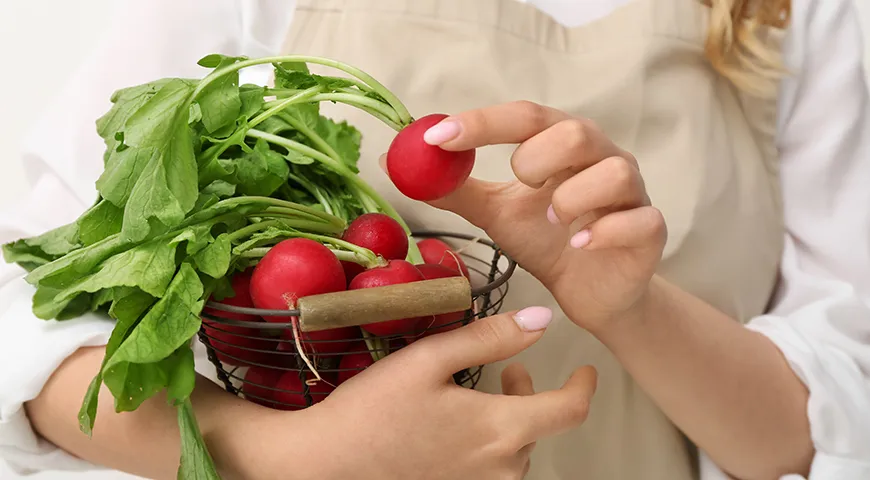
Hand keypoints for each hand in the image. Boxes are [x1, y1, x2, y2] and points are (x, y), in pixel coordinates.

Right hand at [228, 308, 595, 479]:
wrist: (325, 464)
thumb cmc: (373, 409)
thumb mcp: (430, 359)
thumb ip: (489, 338)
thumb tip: (542, 319)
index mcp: (500, 429)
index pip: (569, 411)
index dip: (584, 386)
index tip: (585, 369)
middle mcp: (500, 467)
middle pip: (539, 429)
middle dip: (530, 396)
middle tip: (509, 371)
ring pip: (515, 451)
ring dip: (509, 420)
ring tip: (478, 397)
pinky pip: (491, 470)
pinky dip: (489, 445)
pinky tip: (456, 430)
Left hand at [413, 102, 666, 330]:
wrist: (591, 291)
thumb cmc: (546, 240)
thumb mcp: (495, 213)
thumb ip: (453, 190)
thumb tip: (392, 164)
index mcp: (562, 144)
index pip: (525, 116)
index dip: (482, 123)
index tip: (437, 137)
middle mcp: (602, 157)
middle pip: (576, 131)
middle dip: (537, 157)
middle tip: (519, 184)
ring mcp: (632, 193)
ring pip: (614, 172)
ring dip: (573, 196)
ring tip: (553, 221)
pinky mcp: (650, 230)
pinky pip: (638, 220)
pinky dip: (604, 230)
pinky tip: (578, 245)